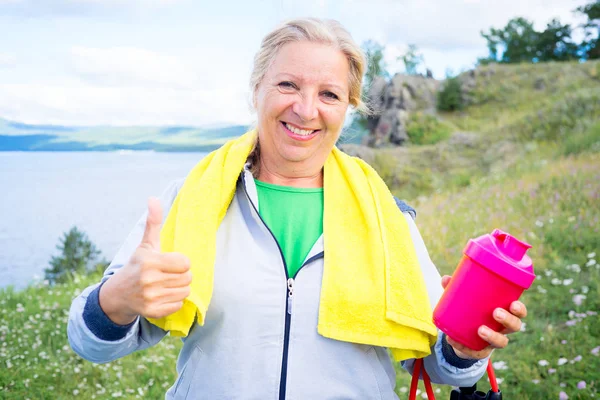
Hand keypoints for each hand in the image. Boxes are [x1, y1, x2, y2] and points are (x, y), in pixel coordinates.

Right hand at [99, 197, 191, 324]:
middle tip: (169, 275)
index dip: (181, 262)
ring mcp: (150, 297)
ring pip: (185, 292)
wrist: (118, 294)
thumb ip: (154, 222)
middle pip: (188, 278)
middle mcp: (149, 280)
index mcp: (150, 261)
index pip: (185, 263)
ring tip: (166, 285)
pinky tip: (162, 296)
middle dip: (182, 276)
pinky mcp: (153, 312)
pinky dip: (174, 301)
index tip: (170, 263)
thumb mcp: (146, 245)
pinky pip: (178, 305)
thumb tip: (154, 198)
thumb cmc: (137, 265)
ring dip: (179, 288)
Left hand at [440, 275, 527, 359]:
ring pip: (501, 342)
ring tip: (480, 329)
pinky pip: (475, 352)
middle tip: (496, 313)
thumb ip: (456, 289)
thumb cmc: (471, 312)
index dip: (520, 309)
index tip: (513, 304)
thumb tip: (446, 279)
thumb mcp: (465, 300)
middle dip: (508, 320)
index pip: (519, 312)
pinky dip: (463, 346)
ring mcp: (493, 341)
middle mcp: (503, 328)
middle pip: (514, 326)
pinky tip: (452, 339)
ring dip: (492, 336)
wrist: (462, 336)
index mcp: (504, 312)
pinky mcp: (480, 351)